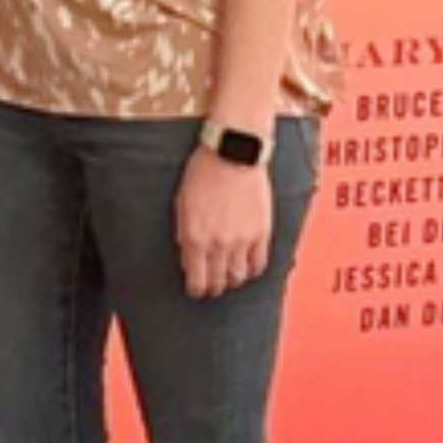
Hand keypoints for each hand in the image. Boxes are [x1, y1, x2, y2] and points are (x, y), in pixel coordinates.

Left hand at [174, 146, 272, 298]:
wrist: (232, 153)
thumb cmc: (203, 171)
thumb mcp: (181, 202)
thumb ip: (183, 231)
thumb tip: (186, 253)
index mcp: (194, 237)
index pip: (196, 280)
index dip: (195, 289)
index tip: (195, 289)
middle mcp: (218, 244)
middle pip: (217, 282)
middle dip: (213, 287)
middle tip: (211, 285)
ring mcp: (242, 240)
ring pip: (238, 277)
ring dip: (232, 279)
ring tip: (229, 275)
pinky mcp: (261, 232)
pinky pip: (259, 263)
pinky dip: (253, 269)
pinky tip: (248, 265)